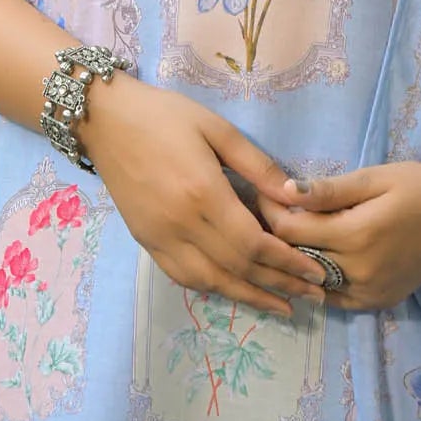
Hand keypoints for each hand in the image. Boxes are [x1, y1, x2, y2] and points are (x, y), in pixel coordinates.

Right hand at [78, 75, 328, 316]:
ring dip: (249, 296)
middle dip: (278, 284)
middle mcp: (180, 224)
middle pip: (237, 268)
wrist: (104, 118)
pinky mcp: (145, 241)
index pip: (253, 244)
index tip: (316, 272)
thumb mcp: (217, 128)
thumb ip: (257, 165)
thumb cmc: (164, 115)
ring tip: (281, 304)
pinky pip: (182, 276)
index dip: (287, 262)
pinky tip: (234, 290)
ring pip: (210, 280)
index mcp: (203, 193)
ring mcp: (159, 237)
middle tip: (312, 296)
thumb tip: (295, 197)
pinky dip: (213, 287)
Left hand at [256, 161, 420, 310]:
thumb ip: (329, 190)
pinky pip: (336, 299)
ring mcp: (369, 292)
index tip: (263, 195)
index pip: (290, 232)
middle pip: (297, 259)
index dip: (270, 213)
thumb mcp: (373, 178)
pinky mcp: (379, 302)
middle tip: (271, 214)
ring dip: (297, 261)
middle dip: (278, 236)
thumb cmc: (416, 187)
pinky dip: (321, 283)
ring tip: (293, 237)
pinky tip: (318, 263)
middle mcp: (358, 271)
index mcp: (355, 235)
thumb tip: (284, 190)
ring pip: (313, 282)